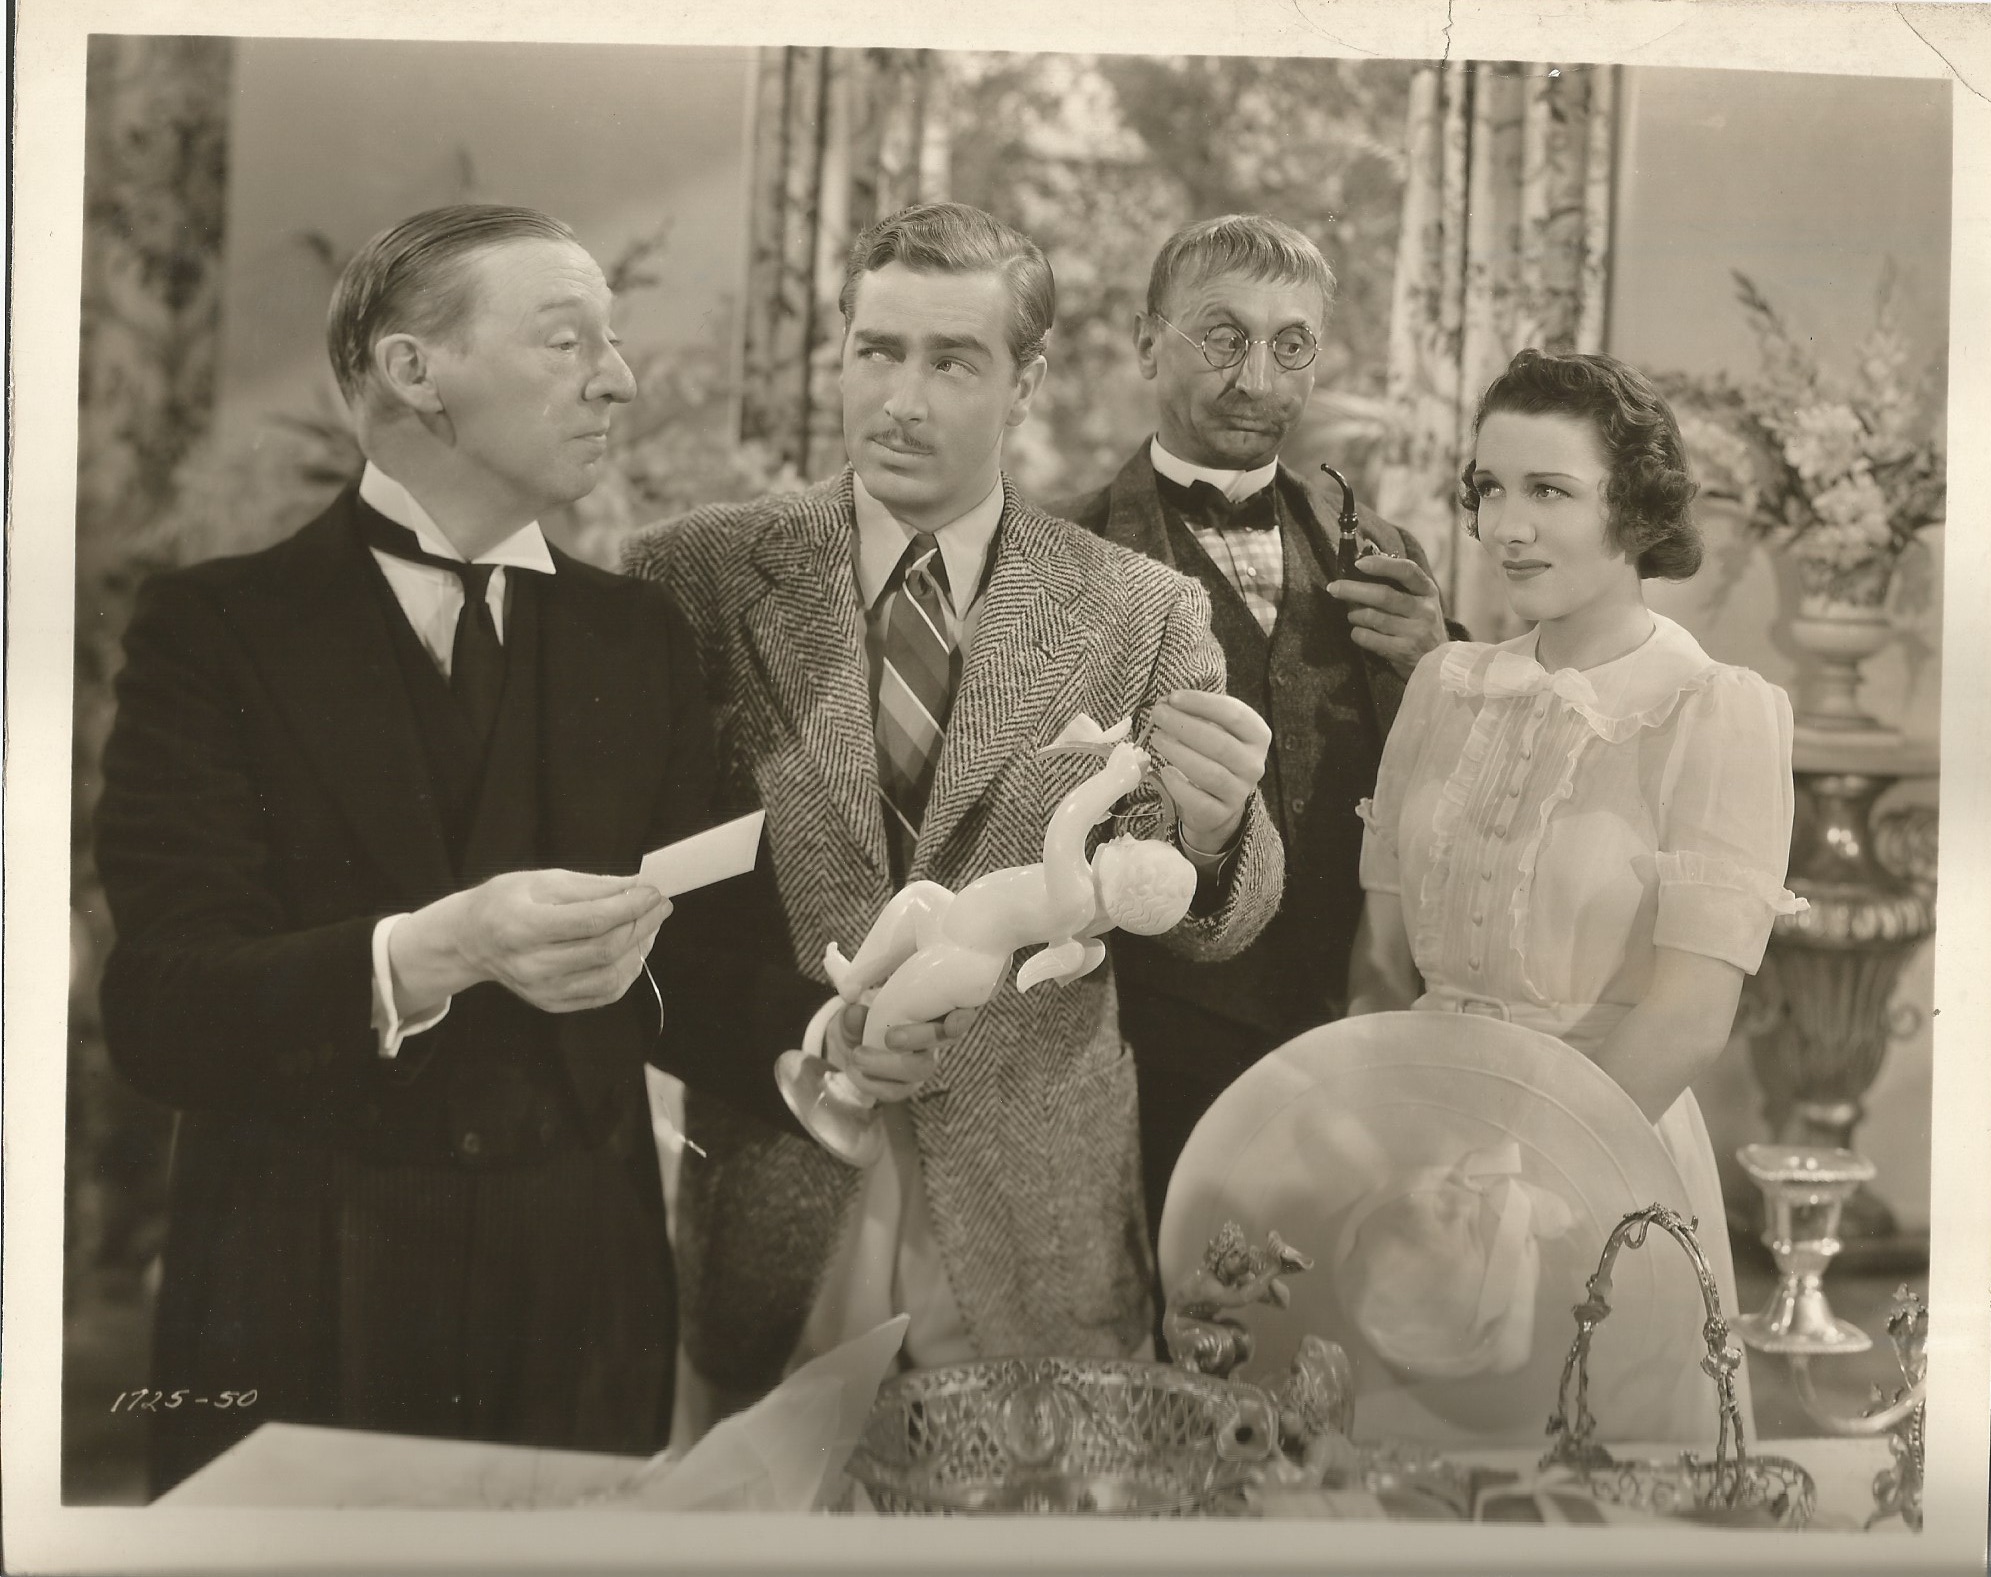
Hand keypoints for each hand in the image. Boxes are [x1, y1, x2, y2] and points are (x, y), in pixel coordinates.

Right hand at [395, 869, 669, 1015]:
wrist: (470, 941)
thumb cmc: (505, 902)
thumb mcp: (542, 880)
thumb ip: (593, 886)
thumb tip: (638, 887)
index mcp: (522, 927)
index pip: (591, 921)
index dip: (630, 907)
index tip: (654, 891)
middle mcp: (531, 965)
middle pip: (605, 951)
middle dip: (642, 925)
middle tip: (660, 905)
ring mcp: (542, 990)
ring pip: (611, 976)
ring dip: (640, 949)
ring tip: (649, 924)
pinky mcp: (552, 1003)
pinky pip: (604, 993)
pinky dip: (628, 971)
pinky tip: (633, 949)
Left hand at [823, 1001, 976, 1103]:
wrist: (850, 1044)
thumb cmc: (864, 1017)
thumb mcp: (855, 1011)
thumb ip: (856, 1014)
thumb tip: (856, 1014)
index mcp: (931, 1009)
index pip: (960, 1011)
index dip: (962, 1018)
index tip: (952, 1024)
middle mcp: (934, 1037)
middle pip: (942, 1041)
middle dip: (918, 1038)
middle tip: (891, 1038)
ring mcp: (922, 1062)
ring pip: (920, 1069)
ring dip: (888, 1065)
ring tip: (858, 1056)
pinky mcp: (905, 1085)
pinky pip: (896, 1090)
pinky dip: (872, 1083)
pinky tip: (855, 1072)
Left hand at [1146, 689, 1270, 855]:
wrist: (1218, 801)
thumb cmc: (1215, 755)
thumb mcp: (1215, 729)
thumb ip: (1197, 714)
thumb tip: (1166, 702)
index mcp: (1258, 736)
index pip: (1235, 714)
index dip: (1202, 703)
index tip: (1174, 697)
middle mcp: (1254, 764)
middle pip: (1220, 743)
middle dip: (1184, 726)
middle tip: (1158, 715)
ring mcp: (1239, 791)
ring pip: (1210, 773)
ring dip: (1179, 753)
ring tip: (1157, 738)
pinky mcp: (1220, 813)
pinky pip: (1199, 801)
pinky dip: (1179, 786)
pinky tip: (1165, 772)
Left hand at [1328, 552, 1446, 678]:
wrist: (1439, 661)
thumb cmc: (1419, 623)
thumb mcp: (1419, 600)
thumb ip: (1397, 584)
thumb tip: (1361, 564)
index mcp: (1427, 591)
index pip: (1407, 571)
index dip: (1382, 565)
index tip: (1358, 563)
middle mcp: (1424, 610)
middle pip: (1383, 595)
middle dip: (1353, 589)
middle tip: (1333, 587)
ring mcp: (1415, 632)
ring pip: (1373, 617)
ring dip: (1355, 614)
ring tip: (1352, 614)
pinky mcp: (1403, 651)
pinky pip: (1368, 638)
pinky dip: (1358, 633)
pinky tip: (1359, 632)